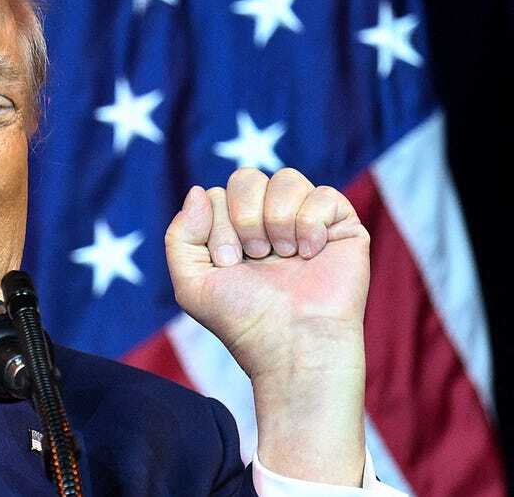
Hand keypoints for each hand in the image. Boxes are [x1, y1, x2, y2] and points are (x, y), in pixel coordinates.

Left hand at [164, 167, 367, 484]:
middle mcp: (269, 221)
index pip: (217, 194)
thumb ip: (180, 235)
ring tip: (284, 256)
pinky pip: (323, 193)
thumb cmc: (244, 319)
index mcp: (234, 230)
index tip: (229, 264)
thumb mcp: (191, 283)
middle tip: (255, 256)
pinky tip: (311, 254)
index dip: (218, 225)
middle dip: (245, 217)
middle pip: (247, 176)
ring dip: (277, 220)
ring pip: (285, 178)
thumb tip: (200, 189)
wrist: (292, 345)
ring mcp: (305, 221)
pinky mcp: (342, 227)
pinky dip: (310, 224)